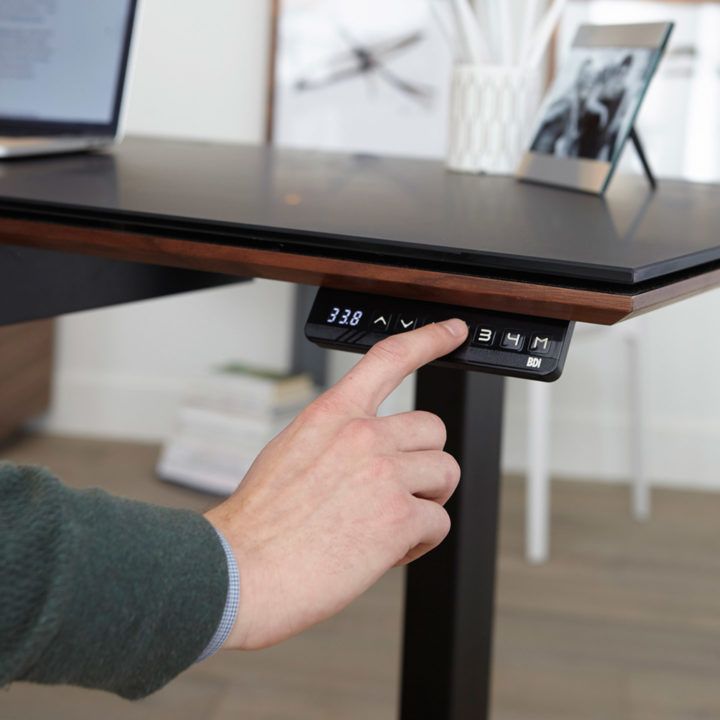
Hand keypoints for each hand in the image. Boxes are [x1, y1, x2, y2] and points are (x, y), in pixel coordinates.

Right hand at [204, 318, 467, 649]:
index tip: (452, 330)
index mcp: (332, 414)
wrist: (240, 573)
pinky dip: (419, 541)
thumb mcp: (289, 454)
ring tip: (388, 525)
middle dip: (423, 461)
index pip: (390, 358)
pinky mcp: (400, 517)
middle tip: (400, 489)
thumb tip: (374, 453)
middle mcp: (363, 435)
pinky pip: (439, 522)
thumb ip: (336, 442)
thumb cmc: (258, 525)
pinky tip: (383, 551)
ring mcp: (384, 473)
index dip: (429, 339)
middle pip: (433, 429)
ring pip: (445, 473)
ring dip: (426, 501)